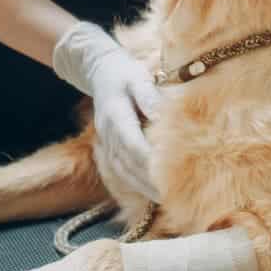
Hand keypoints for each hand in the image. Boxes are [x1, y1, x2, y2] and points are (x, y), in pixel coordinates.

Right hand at [52, 22, 161, 200]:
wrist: (101, 71)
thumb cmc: (126, 73)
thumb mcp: (138, 78)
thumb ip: (149, 97)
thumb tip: (162, 116)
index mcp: (115, 114)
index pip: (132, 143)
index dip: (148, 161)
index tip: (167, 175)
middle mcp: (107, 132)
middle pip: (127, 162)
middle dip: (147, 181)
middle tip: (170, 195)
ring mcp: (105, 141)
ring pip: (121, 169)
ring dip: (140, 186)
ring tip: (162, 198)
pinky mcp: (108, 146)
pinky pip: (118, 169)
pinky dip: (133, 182)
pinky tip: (148, 190)